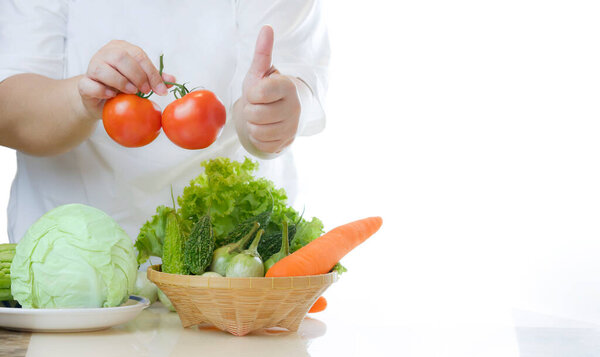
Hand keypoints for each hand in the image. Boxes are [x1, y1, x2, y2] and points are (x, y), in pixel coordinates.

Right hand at [77, 40, 175, 118]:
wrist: (100, 101)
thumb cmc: (123, 88)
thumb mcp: (140, 82)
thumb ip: (154, 79)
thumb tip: (172, 80)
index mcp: (121, 48)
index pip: (139, 55)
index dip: (152, 73)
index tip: (161, 90)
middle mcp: (105, 54)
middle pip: (121, 57)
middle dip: (137, 75)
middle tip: (145, 90)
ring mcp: (91, 67)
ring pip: (103, 69)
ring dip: (121, 81)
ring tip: (131, 92)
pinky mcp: (83, 83)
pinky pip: (90, 84)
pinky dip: (102, 90)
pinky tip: (112, 95)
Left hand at [235, 25, 300, 153]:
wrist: (276, 112)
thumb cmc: (264, 90)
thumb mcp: (260, 72)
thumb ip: (262, 52)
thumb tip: (267, 28)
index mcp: (288, 87)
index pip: (258, 93)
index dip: (251, 94)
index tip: (258, 92)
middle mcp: (294, 107)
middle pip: (255, 114)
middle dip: (250, 111)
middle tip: (258, 106)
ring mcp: (292, 127)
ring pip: (257, 131)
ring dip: (253, 125)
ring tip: (260, 118)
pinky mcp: (286, 143)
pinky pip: (261, 144)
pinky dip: (258, 138)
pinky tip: (264, 129)